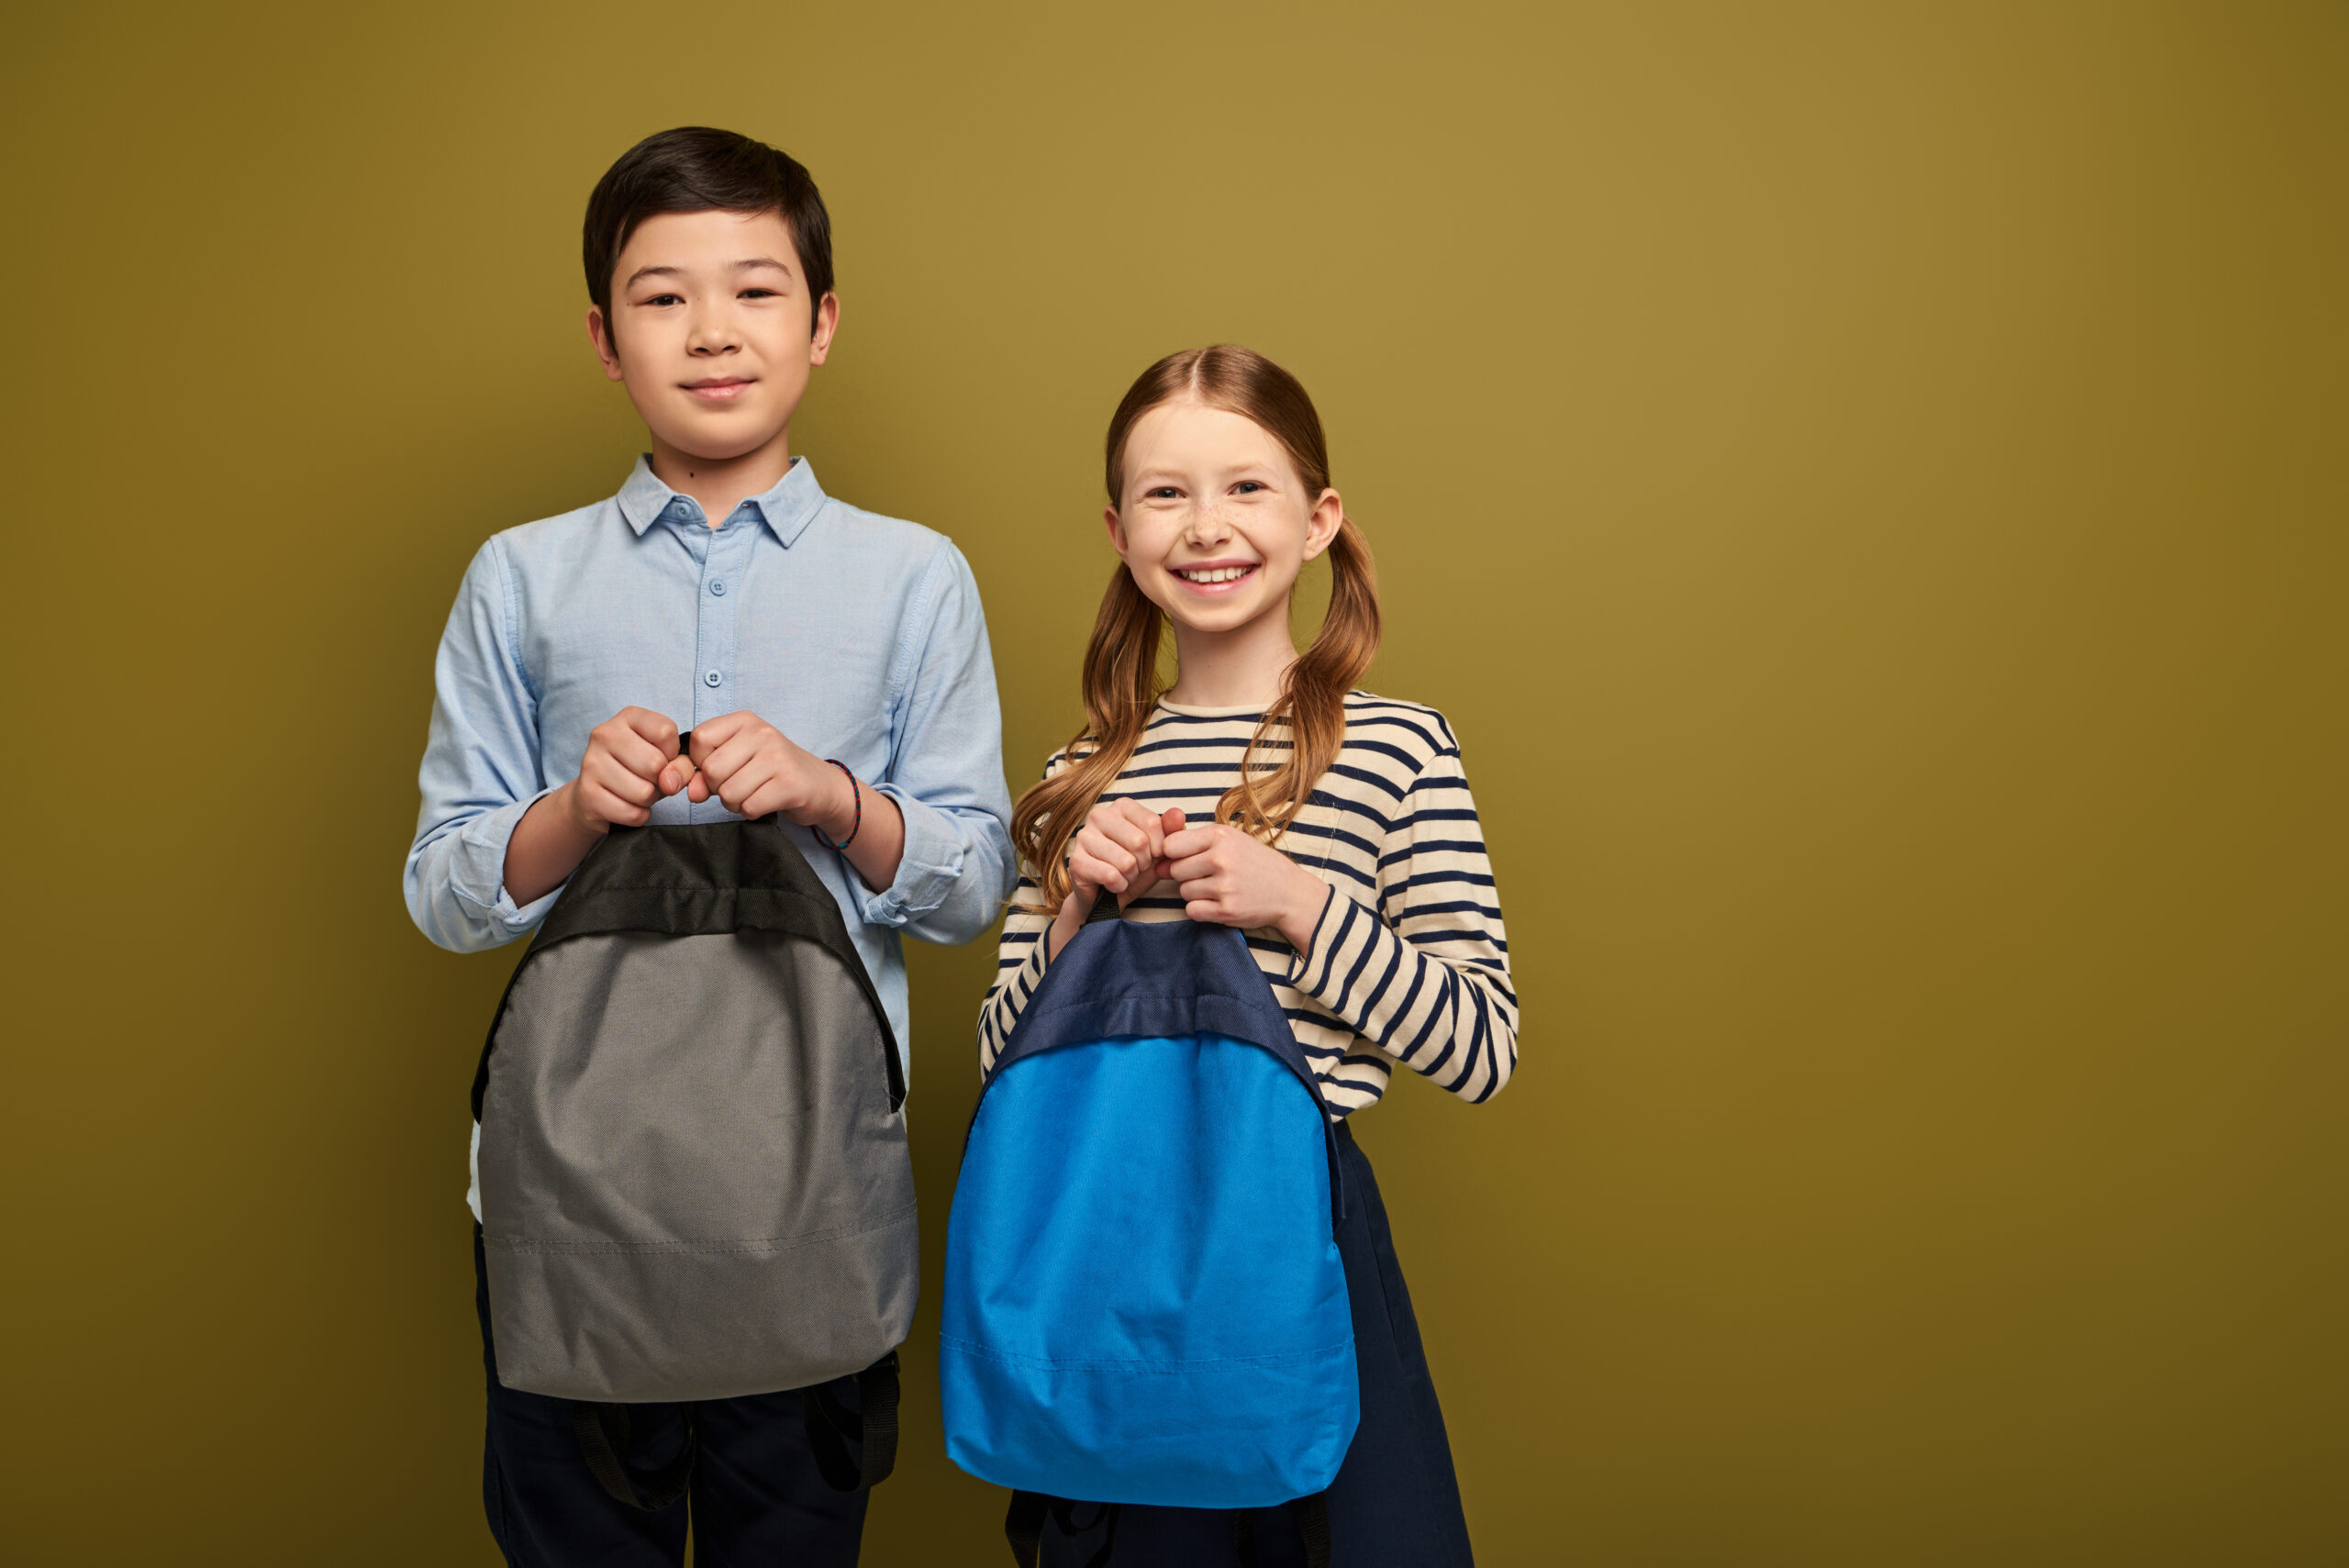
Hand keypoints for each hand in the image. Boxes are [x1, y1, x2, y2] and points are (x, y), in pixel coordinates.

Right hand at [561, 706, 695, 832]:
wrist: (594, 795)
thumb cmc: (638, 771)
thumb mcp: (666, 759)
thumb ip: (682, 764)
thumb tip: (670, 782)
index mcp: (628, 717)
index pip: (666, 732)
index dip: (673, 753)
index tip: (662, 757)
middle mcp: (604, 734)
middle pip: (655, 763)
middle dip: (661, 780)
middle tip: (649, 779)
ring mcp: (591, 763)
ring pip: (644, 792)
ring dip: (649, 800)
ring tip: (637, 792)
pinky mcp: (587, 794)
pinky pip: (632, 813)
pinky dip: (638, 815)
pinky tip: (627, 806)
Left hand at [685, 710, 853, 832]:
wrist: (821, 785)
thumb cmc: (773, 771)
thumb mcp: (737, 762)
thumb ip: (706, 774)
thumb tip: (692, 791)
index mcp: (745, 720)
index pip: (700, 739)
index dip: (702, 762)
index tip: (723, 767)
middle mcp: (762, 733)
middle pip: (712, 770)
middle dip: (719, 788)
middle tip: (741, 785)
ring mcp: (778, 757)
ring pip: (728, 792)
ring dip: (735, 803)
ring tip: (754, 794)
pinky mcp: (790, 784)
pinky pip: (749, 806)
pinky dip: (751, 812)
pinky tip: (766, 802)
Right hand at [1045, 800, 1183, 958]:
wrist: (1109, 896)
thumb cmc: (1136, 867)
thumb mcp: (1159, 850)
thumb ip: (1171, 831)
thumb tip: (1179, 814)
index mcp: (1122, 806)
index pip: (1153, 823)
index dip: (1159, 848)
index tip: (1151, 855)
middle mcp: (1099, 815)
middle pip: (1139, 842)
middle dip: (1144, 864)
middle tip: (1136, 868)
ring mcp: (1084, 836)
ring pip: (1126, 862)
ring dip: (1131, 877)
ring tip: (1124, 875)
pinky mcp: (1076, 861)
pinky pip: (1111, 876)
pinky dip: (1119, 886)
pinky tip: (1113, 884)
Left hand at [1165, 816, 1330, 953]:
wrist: (1289, 892)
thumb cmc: (1255, 863)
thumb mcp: (1230, 840)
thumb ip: (1194, 843)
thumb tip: (1157, 863)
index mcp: (1220, 835)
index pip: (1171, 845)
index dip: (1174, 854)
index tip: (1187, 858)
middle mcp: (1221, 859)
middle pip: (1176, 870)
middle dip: (1186, 875)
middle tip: (1209, 875)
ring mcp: (1224, 886)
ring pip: (1184, 892)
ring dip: (1195, 893)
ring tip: (1218, 888)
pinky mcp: (1227, 911)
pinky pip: (1192, 911)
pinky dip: (1201, 910)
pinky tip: (1218, 903)